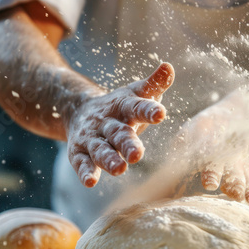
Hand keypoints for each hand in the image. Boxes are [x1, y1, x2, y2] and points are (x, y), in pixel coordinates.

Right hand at [67, 63, 174, 187]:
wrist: (79, 110)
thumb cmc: (120, 106)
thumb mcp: (136, 93)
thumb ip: (154, 84)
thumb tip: (169, 67)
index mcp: (124, 106)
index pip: (137, 107)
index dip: (149, 110)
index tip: (161, 114)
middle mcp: (107, 121)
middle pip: (118, 132)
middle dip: (127, 143)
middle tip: (138, 155)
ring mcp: (91, 136)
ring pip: (100, 148)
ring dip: (108, 159)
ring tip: (120, 169)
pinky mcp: (79, 151)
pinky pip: (81, 162)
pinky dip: (85, 171)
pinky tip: (90, 182)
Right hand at [176, 90, 248, 203]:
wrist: (238, 114)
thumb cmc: (212, 123)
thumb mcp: (198, 127)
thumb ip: (187, 140)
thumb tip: (174, 153)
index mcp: (211, 163)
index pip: (210, 173)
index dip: (210, 178)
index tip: (210, 184)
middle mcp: (228, 171)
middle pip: (231, 182)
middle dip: (234, 189)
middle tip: (236, 195)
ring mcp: (245, 170)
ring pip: (248, 184)